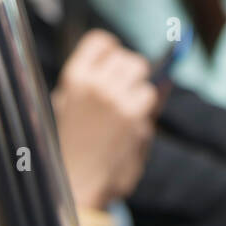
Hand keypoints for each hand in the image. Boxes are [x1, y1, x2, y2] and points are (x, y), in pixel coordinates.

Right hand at [53, 30, 157, 210]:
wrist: (76, 184)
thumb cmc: (74, 145)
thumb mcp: (71, 107)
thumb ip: (101, 81)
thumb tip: (155, 69)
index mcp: (73, 78)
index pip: (100, 41)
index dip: (112, 52)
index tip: (113, 65)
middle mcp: (94, 83)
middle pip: (128, 59)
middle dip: (131, 76)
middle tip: (122, 96)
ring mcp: (115, 97)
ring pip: (144, 77)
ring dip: (139, 92)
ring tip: (123, 113)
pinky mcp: (133, 115)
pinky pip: (151, 96)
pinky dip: (145, 110)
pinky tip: (130, 126)